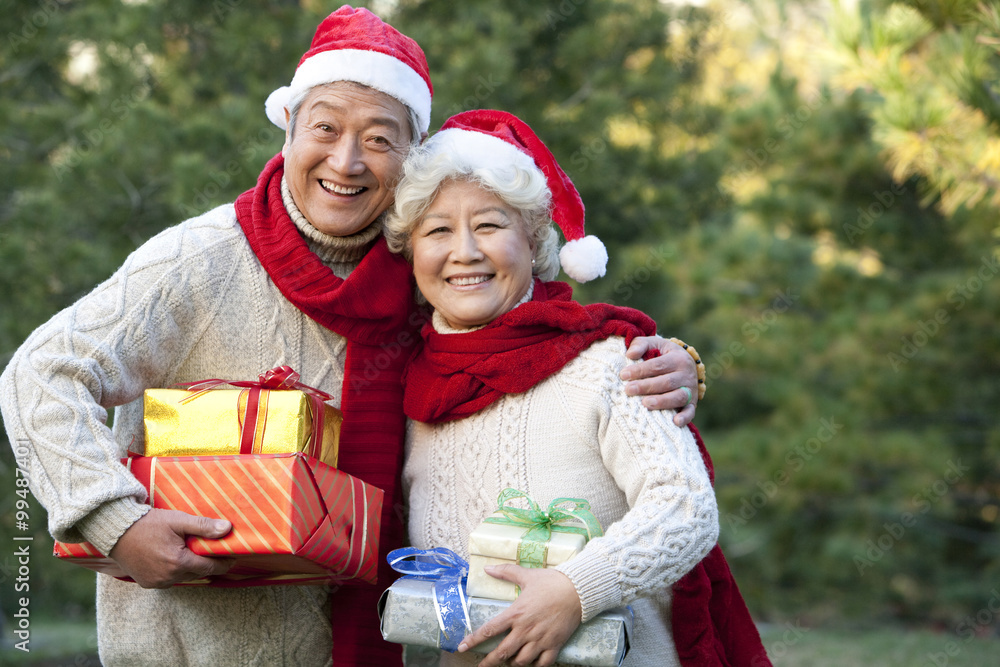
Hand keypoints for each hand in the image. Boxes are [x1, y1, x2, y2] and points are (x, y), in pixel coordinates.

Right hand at [108, 508, 234, 587]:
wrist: (116, 531)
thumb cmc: (149, 523)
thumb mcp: (179, 521)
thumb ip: (204, 526)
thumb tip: (228, 529)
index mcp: (178, 563)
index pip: (210, 567)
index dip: (224, 563)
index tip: (233, 557)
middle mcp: (168, 577)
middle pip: (198, 573)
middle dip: (207, 563)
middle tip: (214, 551)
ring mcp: (156, 583)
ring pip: (184, 577)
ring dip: (191, 568)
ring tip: (195, 554)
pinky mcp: (147, 583)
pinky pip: (169, 580)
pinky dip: (176, 572)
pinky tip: (176, 559)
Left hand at [458, 565, 581, 666]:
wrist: (577, 590)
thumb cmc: (551, 582)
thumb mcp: (526, 575)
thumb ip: (506, 572)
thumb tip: (487, 567)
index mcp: (516, 613)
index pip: (489, 630)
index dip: (474, 640)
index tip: (462, 647)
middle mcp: (526, 629)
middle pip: (502, 652)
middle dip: (489, 662)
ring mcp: (540, 639)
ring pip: (521, 661)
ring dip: (513, 663)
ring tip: (510, 661)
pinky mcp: (555, 644)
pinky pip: (542, 663)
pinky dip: (535, 666)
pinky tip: (531, 663)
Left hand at [621, 335, 698, 425]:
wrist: (685, 364)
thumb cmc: (663, 354)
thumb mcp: (654, 344)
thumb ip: (640, 345)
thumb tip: (629, 354)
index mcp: (677, 358)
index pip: (657, 365)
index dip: (640, 370)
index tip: (623, 375)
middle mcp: (686, 374)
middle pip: (666, 382)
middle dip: (646, 386)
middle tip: (628, 390)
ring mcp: (691, 390)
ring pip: (678, 397)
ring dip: (662, 401)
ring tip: (645, 404)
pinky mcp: (692, 403)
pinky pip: (691, 411)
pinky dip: (685, 417)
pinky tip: (675, 422)